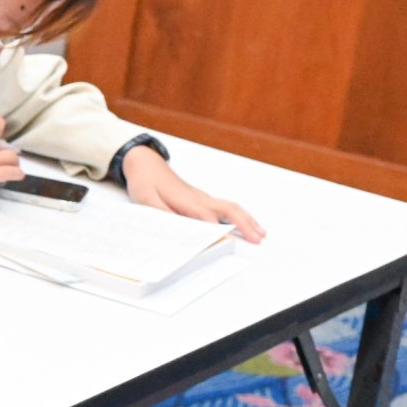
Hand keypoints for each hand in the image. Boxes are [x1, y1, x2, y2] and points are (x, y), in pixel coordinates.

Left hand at [122, 147, 265, 242]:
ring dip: (247, 219)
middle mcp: (199, 198)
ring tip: (260, 232)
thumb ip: (162, 214)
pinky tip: (244, 223)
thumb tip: (177, 229)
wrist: (146, 163)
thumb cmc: (145, 182)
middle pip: (228, 209)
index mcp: (186, 200)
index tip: (228, 243)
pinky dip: (239, 215)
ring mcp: (202, 197)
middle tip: (258, 238)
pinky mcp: (201, 198)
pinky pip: (225, 206)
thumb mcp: (146, 200)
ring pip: (230, 207)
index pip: (207, 218)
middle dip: (245, 223)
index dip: (217, 231)